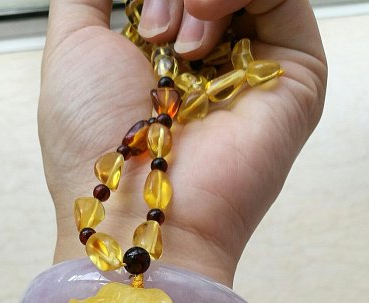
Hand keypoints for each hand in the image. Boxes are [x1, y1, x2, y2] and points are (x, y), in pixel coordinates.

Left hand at [39, 0, 325, 285]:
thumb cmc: (93, 149)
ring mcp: (254, 61)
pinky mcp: (296, 70)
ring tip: (172, 42)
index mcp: (164, 49)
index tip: (133, 13)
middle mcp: (212, 54)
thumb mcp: (71, 46)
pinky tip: (200, 34)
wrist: (134, 216)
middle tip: (150, 33)